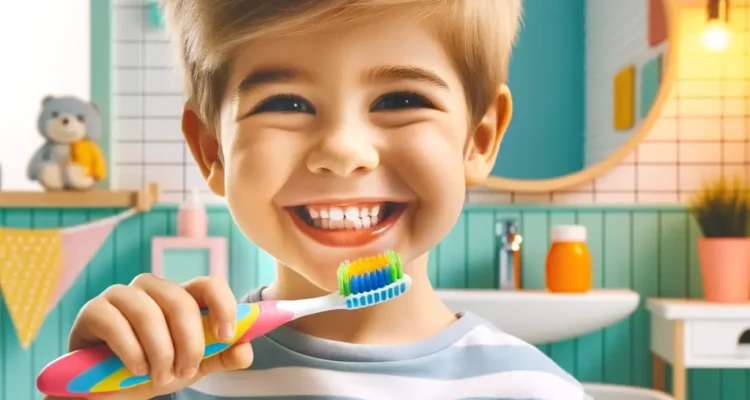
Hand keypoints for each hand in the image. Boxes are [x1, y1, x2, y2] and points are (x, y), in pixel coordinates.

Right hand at [52, 274, 252, 399]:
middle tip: (185, 372)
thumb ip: (220, 357)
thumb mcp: (191, 367)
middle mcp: (152, 289)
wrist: (105, 392)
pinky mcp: (93, 310)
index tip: (226, 336)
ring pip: (148, 312)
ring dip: (159, 352)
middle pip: (180, 301)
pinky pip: (115, 323)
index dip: (223, 305)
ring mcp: (121, 296)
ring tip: (158, 377)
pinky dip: (131, 351)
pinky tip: (136, 370)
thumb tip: (245, 350)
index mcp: (180, 297)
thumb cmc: (151, 370)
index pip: (209, 284)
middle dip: (188, 343)